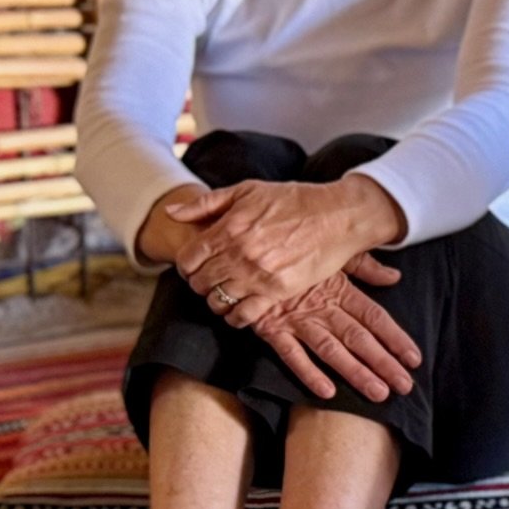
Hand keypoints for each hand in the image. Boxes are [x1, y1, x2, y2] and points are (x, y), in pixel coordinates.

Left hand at [170, 177, 402, 327]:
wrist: (338, 216)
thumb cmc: (295, 200)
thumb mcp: (248, 190)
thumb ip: (206, 203)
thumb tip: (171, 213)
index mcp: (228, 228)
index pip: (188, 259)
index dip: (186, 266)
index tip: (194, 267)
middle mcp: (239, 254)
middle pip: (200, 282)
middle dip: (200, 283)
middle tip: (210, 280)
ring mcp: (258, 274)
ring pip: (218, 301)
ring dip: (216, 300)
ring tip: (224, 295)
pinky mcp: (278, 290)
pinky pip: (244, 315)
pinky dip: (235, 318)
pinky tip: (238, 311)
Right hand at [247, 256, 421, 402]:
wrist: (247, 255)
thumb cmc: (294, 255)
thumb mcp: (332, 254)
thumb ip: (365, 267)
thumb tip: (394, 276)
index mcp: (340, 289)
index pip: (374, 317)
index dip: (395, 338)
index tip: (414, 359)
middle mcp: (322, 308)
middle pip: (359, 338)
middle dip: (384, 363)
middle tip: (404, 386)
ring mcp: (297, 320)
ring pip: (331, 350)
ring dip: (355, 372)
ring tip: (378, 392)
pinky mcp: (272, 330)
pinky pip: (291, 354)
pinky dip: (308, 373)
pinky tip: (327, 392)